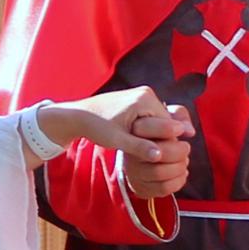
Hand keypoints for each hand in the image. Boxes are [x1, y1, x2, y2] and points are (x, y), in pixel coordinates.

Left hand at [46, 90, 189, 197]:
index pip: (169, 124)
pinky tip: (138, 140)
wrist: (78, 115)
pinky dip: (147, 128)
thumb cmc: (96, 126)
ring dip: (154, 134)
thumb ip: (140, 147)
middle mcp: (147, 92)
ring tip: (143, 147)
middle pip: (165, 121)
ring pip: (158, 120)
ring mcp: (142, 94)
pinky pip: (150, 116)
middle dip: (160, 138)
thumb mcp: (118, 140)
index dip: (167, 142)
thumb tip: (159, 156)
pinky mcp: (137, 98)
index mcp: (145, 99)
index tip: (159, 156)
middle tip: (151, 155)